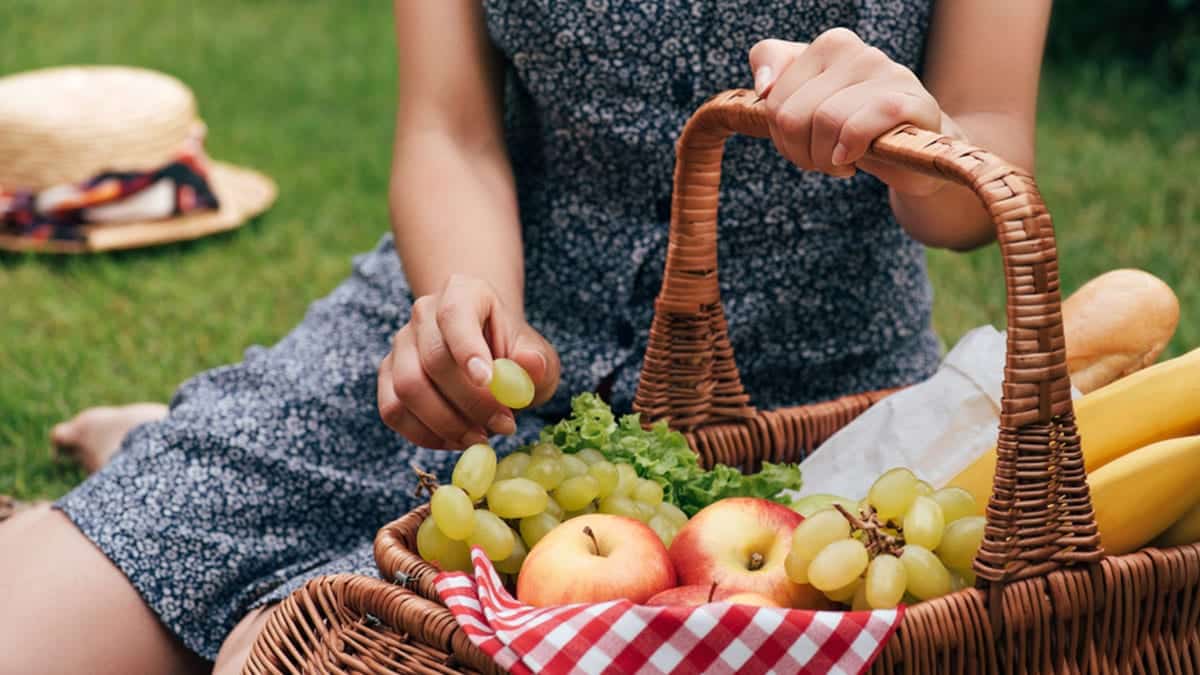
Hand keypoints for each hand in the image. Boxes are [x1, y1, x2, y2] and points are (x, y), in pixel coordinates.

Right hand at [377, 274, 560, 449]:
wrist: (488, 354)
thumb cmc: (513, 353)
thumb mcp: (536, 355)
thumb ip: (536, 362)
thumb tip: (530, 365)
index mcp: (463, 292)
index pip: (455, 314)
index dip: (467, 349)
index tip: (487, 381)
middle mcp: (424, 312)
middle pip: (433, 359)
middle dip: (469, 401)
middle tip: (503, 426)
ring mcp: (401, 344)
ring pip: (407, 388)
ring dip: (446, 423)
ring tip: (480, 437)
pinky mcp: (388, 376)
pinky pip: (393, 410)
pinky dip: (424, 434)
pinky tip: (455, 440)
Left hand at [750, 28, 954, 196]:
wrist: (914, 149)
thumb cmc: (853, 125)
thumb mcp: (806, 102)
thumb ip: (774, 71)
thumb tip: (763, 86)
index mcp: (829, 46)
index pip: (773, 99)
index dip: (779, 133)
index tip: (800, 140)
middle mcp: (857, 50)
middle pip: (792, 115)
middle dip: (800, 152)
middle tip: (821, 159)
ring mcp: (886, 72)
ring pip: (824, 122)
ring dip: (825, 159)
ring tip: (840, 161)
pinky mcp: (910, 102)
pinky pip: (857, 127)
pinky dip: (848, 151)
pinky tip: (854, 158)